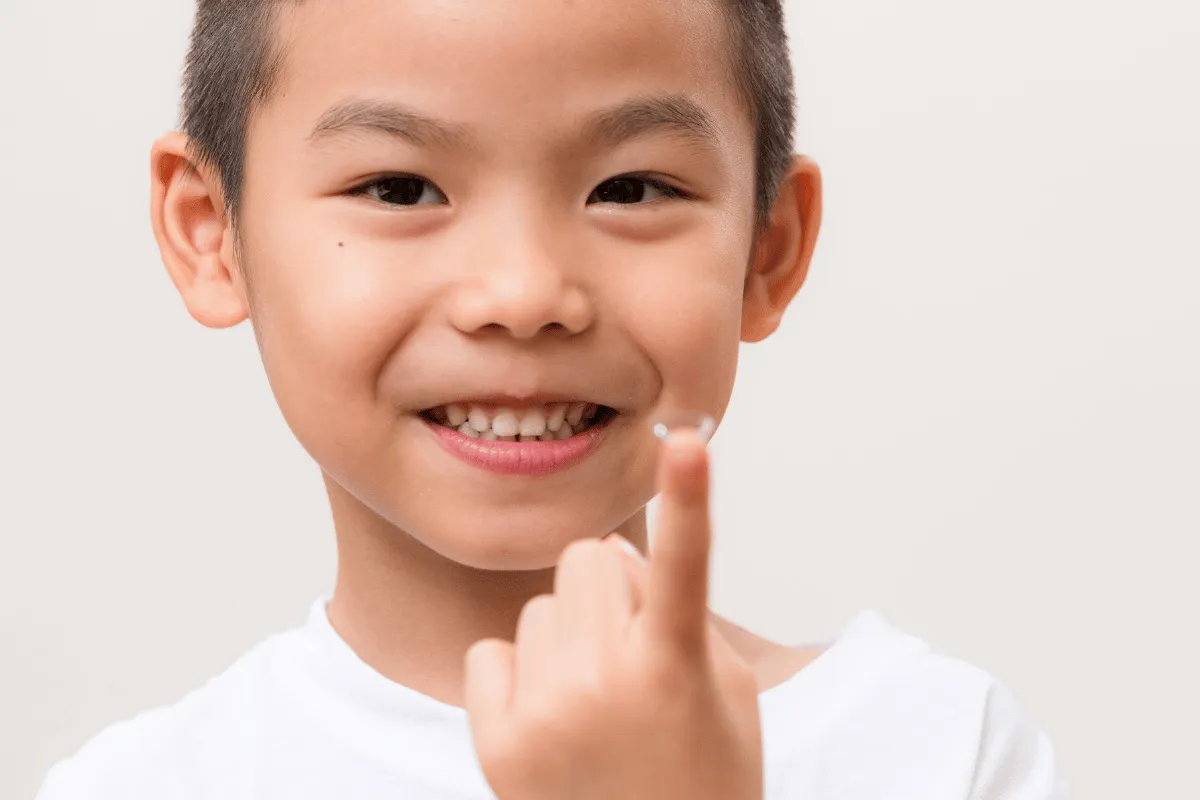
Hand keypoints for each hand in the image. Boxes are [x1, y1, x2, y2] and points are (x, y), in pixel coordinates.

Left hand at [463, 430, 763, 799]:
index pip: (686, 563)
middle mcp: (607, 683)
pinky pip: (491, 654)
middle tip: (631, 656)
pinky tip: (548, 723)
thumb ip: (673, 610)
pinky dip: (517, 677)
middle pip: (588, 560)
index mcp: (677, 666)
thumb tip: (604, 553)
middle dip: (609, 593)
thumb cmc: (703, 776)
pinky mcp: (497, 743)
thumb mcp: (723, 690)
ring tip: (594, 706)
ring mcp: (545, 713)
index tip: (687, 438)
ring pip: (539, 608)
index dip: (690, 497)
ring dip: (566, 638)